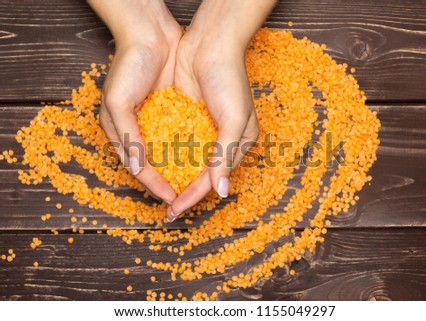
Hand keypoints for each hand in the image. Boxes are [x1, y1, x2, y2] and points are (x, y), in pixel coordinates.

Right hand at [88, 0, 181, 203]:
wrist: (150, 34)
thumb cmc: (128, 66)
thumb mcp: (118, 102)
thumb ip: (126, 136)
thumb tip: (137, 169)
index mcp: (120, 132)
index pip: (140, 168)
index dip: (155, 185)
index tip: (172, 200)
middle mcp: (139, 131)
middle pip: (155, 166)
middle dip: (169, 184)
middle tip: (185, 201)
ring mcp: (157, 122)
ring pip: (170, 155)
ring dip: (181, 171)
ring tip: (196, 187)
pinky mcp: (173, 112)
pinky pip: (182, 137)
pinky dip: (190, 150)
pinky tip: (202, 161)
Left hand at [166, 0, 276, 220]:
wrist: (209, 44)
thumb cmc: (229, 80)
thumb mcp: (236, 119)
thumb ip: (226, 155)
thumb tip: (221, 191)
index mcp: (239, 143)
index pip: (214, 177)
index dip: (195, 195)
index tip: (176, 209)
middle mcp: (222, 139)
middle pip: (200, 173)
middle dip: (184, 192)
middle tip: (167, 210)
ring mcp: (203, 128)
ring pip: (187, 161)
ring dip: (174, 177)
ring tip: (158, 193)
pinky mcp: (187, 117)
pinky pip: (176, 142)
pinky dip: (167, 156)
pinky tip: (154, 167)